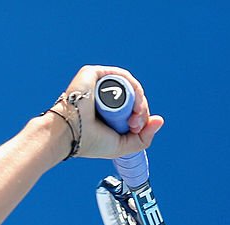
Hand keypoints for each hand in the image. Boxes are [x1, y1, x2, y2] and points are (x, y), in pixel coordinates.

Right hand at [49, 64, 163, 159]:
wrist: (69, 135)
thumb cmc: (90, 142)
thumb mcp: (122, 146)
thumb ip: (143, 138)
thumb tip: (160, 120)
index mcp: (108, 110)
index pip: (132, 106)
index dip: (141, 115)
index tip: (137, 129)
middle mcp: (103, 95)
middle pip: (133, 95)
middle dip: (141, 109)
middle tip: (136, 124)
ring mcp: (99, 83)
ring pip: (129, 85)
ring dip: (139, 100)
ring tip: (135, 116)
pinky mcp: (94, 73)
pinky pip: (120, 76)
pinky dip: (131, 87)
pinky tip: (133, 102)